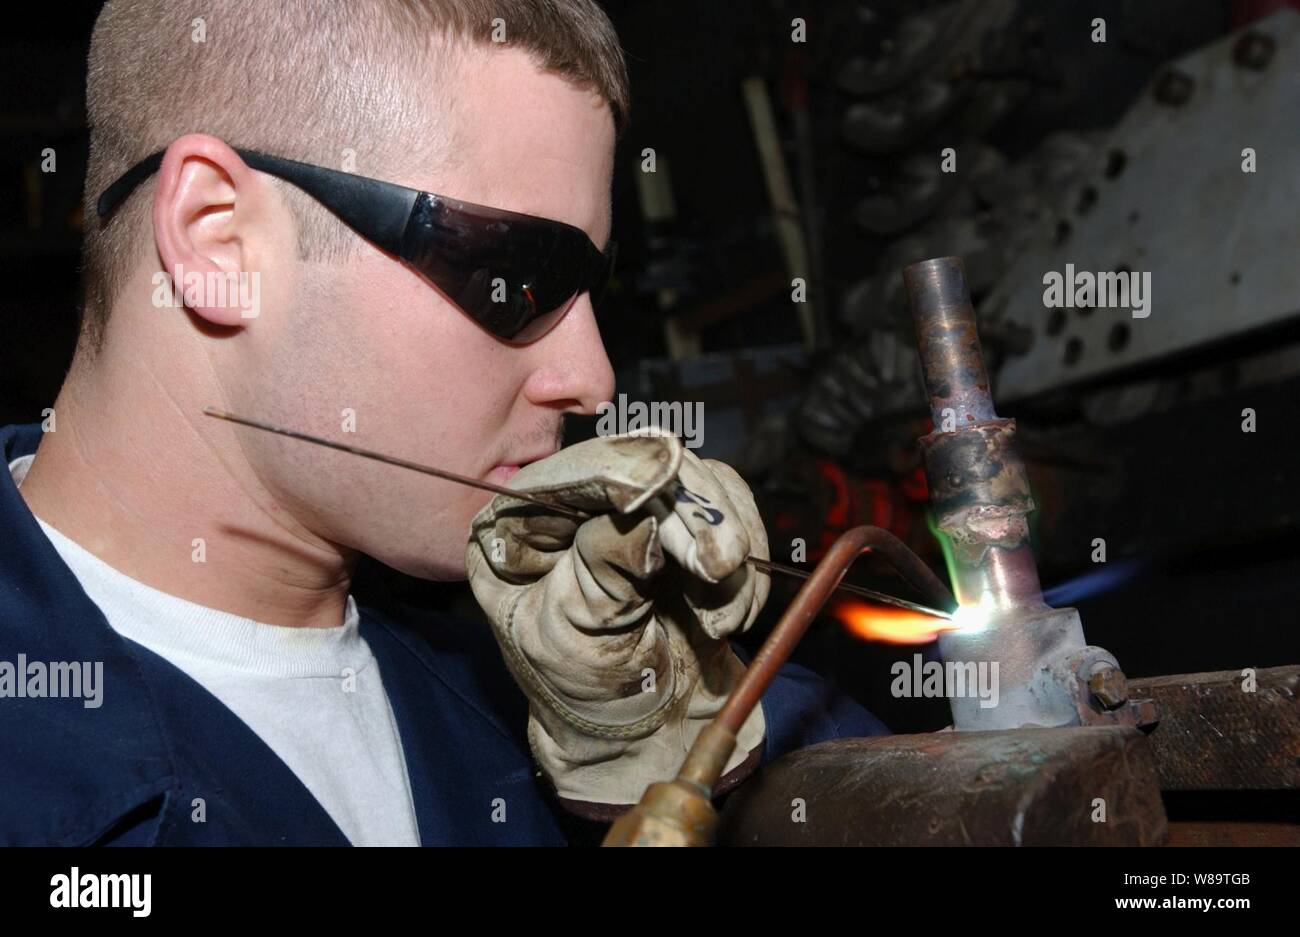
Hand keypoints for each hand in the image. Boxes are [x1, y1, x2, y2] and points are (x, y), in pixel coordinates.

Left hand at [466, 433, 768, 809]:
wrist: (645, 741)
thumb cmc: (585, 694)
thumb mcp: (575, 636)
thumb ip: (603, 569)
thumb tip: (642, 507)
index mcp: (522, 524)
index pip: (577, 470)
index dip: (628, 473)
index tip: (666, 489)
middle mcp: (577, 505)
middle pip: (648, 462)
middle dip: (693, 513)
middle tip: (718, 566)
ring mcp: (639, 514)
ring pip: (701, 481)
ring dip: (725, 546)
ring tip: (719, 618)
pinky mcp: (691, 532)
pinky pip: (733, 513)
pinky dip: (746, 565)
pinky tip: (727, 619)